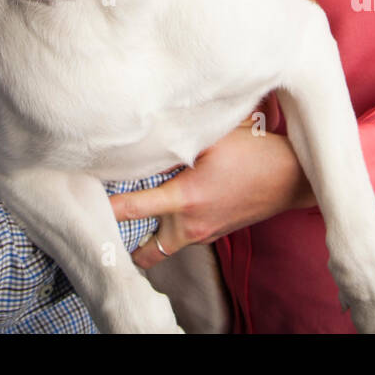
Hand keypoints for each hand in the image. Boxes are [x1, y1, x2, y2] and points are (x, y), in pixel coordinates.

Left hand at [108, 117, 314, 270]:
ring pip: (165, 246)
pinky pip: (184, 237)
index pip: (134, 208)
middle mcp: (191, 223)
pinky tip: (167, 209)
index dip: (107, 208)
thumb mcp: (215, 135)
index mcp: (185, 197)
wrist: (291, 178)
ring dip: (148, 238)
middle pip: (146, 252)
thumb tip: (147, 122)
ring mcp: (204, 233)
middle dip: (124, 248)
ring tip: (126, 223)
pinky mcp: (214, 232)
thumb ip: (180, 133)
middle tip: (101, 232)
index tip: (83, 203)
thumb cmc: (254, 151)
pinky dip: (170, 230)